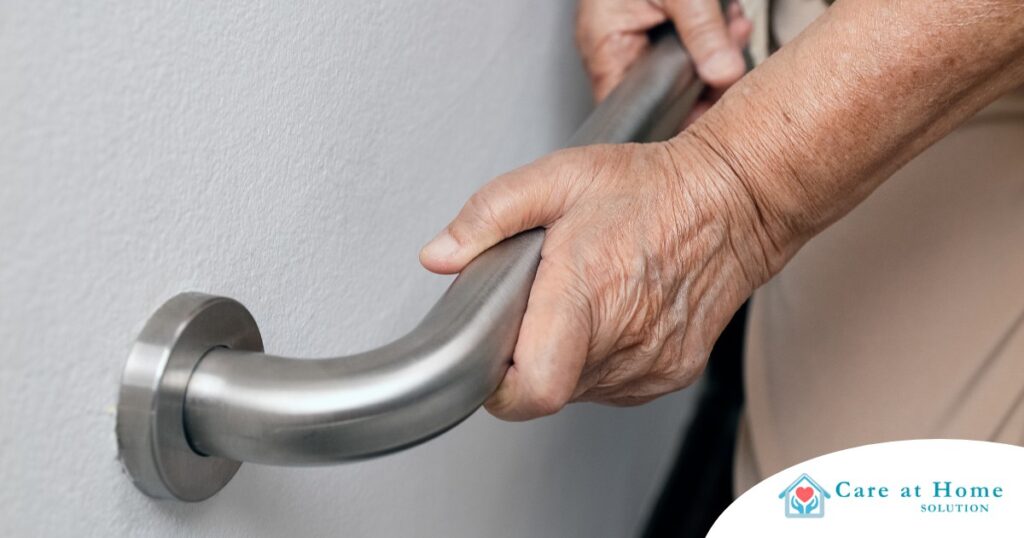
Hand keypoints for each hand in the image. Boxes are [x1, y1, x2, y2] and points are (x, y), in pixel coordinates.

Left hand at [419, 135, 778, 419]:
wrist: (733, 202)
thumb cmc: (652, 189)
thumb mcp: (558, 178)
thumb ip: (489, 214)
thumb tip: (440, 254)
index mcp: (588, 293)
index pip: (532, 389)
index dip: (499, 386)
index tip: (491, 356)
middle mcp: (624, 339)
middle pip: (547, 385)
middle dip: (528, 350)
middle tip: (542, 299)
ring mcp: (652, 365)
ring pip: (578, 387)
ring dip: (565, 353)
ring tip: (584, 297)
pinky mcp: (672, 374)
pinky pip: (613, 385)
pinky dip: (600, 357)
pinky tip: (613, 310)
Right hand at [577, 0, 752, 122]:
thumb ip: (702, 32)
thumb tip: (724, 74)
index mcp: (604, 44)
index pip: (631, 109)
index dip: (669, 118)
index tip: (705, 115)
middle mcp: (614, 46)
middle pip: (660, 91)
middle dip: (703, 80)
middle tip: (732, 63)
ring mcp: (633, 34)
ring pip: (678, 68)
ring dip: (713, 53)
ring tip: (732, 29)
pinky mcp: (652, 24)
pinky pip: (684, 45)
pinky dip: (710, 35)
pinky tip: (727, 22)